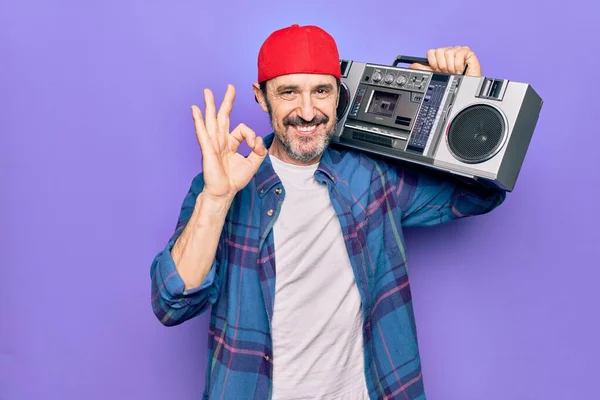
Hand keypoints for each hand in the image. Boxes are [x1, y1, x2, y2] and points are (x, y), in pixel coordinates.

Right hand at [191, 84, 266, 201]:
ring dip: (209, 105)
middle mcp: (221, 140)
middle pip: (223, 116)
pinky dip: (198, 120)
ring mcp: (213, 143)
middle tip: (229, 86)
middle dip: (226, 101)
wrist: (224, 192)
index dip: (251, 135)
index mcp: (230, 142)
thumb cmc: (235, 179)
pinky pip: (203, 132)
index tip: (254, 145)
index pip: (242, 129)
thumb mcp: (254, 163)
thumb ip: (259, 150)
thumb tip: (258, 139)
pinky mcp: (208, 149)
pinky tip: (195, 110)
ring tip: (207, 92)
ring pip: (211, 120)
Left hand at [409, 46, 481, 76]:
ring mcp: (457, 51)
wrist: (464, 87)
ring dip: (450, 66)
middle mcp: (448, 52)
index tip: (437, 70)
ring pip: (448, 52)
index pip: (431, 52)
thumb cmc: (452, 82)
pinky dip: (458, 64)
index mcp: (440, 56)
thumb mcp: (435, 76)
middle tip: (446, 72)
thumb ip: (423, 69)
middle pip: (439, 51)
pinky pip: (459, 53)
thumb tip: (412, 66)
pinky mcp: (466, 52)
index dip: (433, 63)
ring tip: (454, 72)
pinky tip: (460, 69)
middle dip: (442, 65)